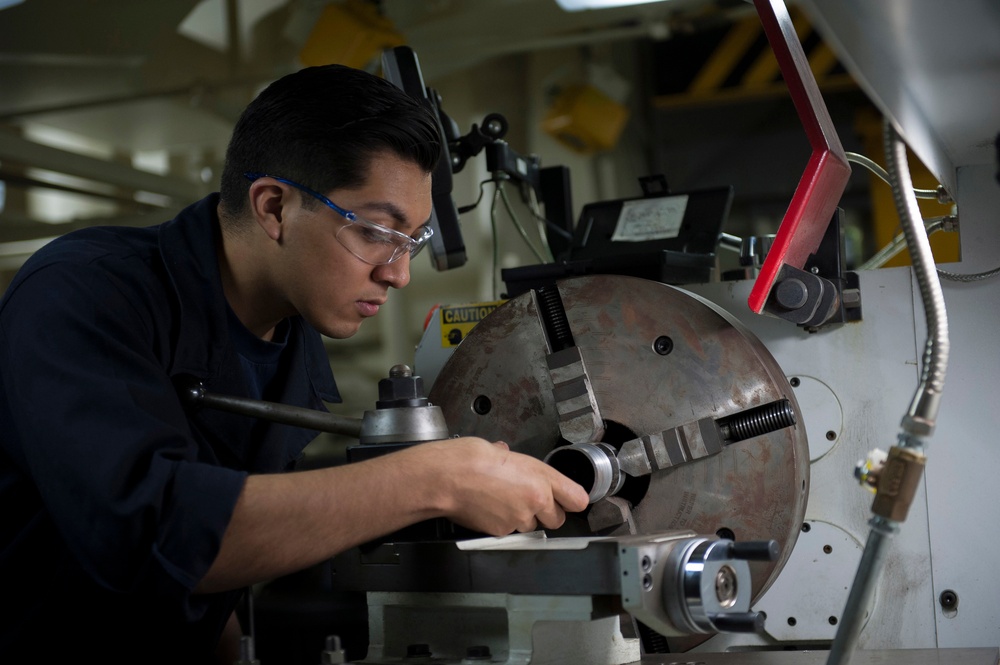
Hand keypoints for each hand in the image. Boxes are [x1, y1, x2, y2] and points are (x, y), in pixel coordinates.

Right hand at [404, 437, 589, 536]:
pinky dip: (502, 524)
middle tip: (528, 501)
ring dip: (522, 518)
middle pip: (558, 519)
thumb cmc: (468, 458)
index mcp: (541, 476)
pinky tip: (488, 509)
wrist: (445, 478)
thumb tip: (506, 454)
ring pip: (532, 527)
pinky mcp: (502, 532)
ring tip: (501, 502)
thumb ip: (512, 458)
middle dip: (546, 513)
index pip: (577, 498)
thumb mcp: (498, 449)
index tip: (569, 499)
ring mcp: (519, 518)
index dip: (572, 500)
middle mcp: (536, 500)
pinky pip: (510, 532)